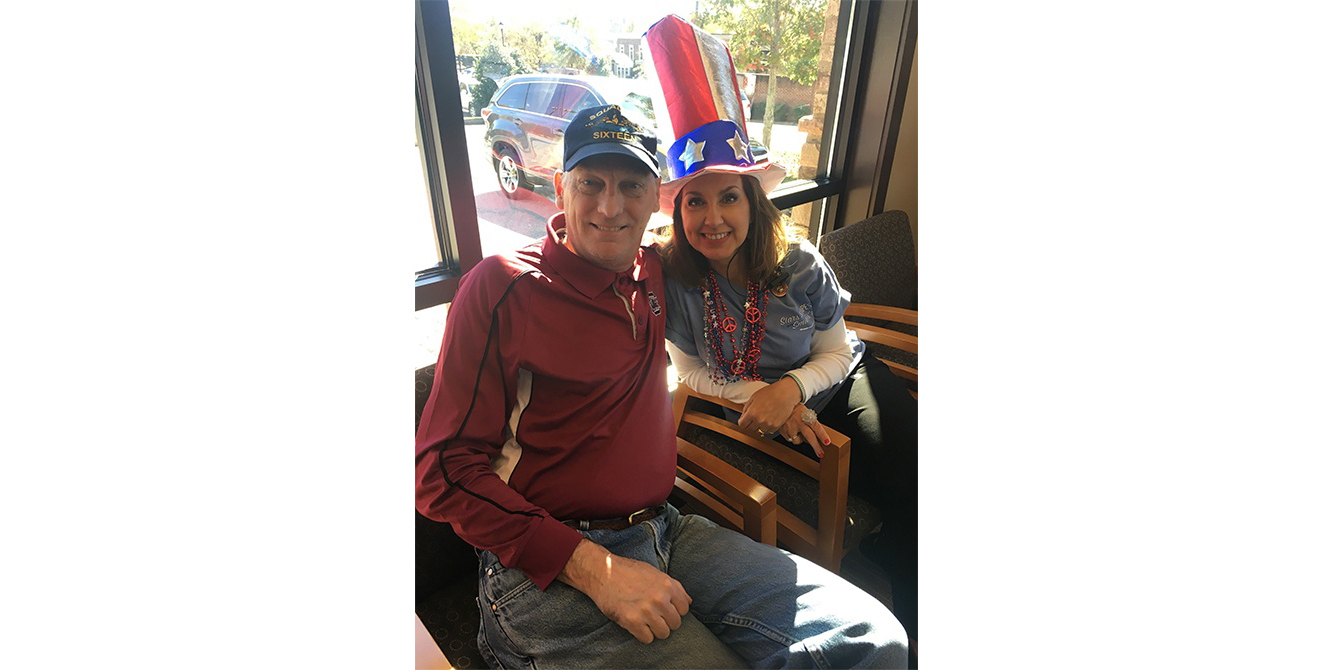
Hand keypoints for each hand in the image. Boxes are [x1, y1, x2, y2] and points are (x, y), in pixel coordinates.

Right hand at [558, 539, 690, 643]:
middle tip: (653, 616)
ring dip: (655, 630)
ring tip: (645, 621)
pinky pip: (647, 639)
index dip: (675, 610)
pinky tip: (636, 625)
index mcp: (667, 585)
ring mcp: (646, 611)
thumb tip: (689, 602)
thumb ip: (674, 586)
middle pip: (675, 623)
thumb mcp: (655, 572)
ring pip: (663, 633)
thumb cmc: (628, 571)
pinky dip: (642, 635)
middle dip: (666, 621)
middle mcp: (659, 599)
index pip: (684, 609)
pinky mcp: (632, 621)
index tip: (664, 609)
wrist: (602, 571)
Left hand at [738, 377, 801, 436]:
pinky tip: (770, 419)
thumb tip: (743, 417)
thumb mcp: (754, 397)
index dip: (742, 422)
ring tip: (764, 417)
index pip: (742, 425)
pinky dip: (768, 427)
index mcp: (752, 413)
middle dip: (750, 424)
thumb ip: (746, 408)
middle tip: (755, 417)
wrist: (785, 393)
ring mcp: (768, 424)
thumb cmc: (771, 392)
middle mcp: (760, 420)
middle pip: (750, 429)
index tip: (744, 420)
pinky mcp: (776, 426)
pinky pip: (769, 431)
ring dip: (760, 426)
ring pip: (760, 431)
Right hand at [780, 403, 830, 457]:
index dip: (822, 435)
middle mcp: (799, 422)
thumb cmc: (795, 408)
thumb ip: (811, 422)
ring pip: (798, 440)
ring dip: (800, 439)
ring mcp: (790, 427)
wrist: (780, 404)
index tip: (827, 442)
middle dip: (816, 446)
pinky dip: (791, 437)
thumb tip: (818, 434)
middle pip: (809, 436)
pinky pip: (789, 439)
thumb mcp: (805, 412)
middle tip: (821, 453)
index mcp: (806, 416)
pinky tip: (791, 431)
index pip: (816, 426)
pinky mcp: (783, 431)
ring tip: (798, 432)